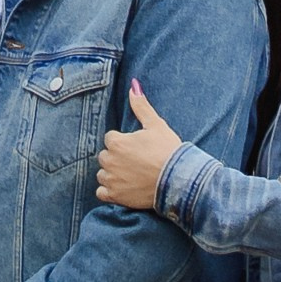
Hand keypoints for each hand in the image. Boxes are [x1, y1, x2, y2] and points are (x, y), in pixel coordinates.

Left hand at [95, 79, 182, 213]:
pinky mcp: (115, 196)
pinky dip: (109, 191)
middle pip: (105, 156)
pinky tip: (123, 187)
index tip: (137, 147)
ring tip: (131, 174)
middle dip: (116, 157)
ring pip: (102, 173)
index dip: (124, 142)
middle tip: (136, 161)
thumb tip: (133, 85)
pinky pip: (102, 192)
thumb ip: (141, 106)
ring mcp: (112, 179)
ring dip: (112, 173)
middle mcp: (110, 161)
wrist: (178, 180)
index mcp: (116, 142)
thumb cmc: (168, 151)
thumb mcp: (156, 125)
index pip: (110, 138)